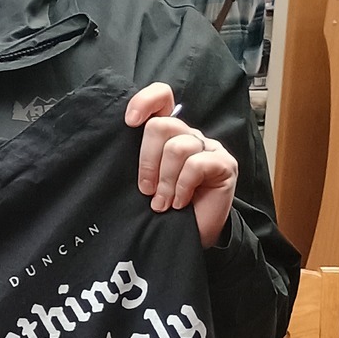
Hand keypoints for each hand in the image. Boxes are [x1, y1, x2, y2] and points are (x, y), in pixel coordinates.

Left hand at [125, 83, 236, 248]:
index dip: (145, 102)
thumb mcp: (143, 182)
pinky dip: (182, 187)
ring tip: (163, 203)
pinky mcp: (224, 163)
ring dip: (165, 182)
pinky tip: (180, 203)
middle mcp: (188, 136)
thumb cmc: (160, 211)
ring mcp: (209, 148)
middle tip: (146, 191)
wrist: (185, 239)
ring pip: (177, 147)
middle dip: (147, 162)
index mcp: (167, 135)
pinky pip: (196, 165)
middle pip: (161, 126)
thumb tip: (114, 148)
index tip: (129, 123)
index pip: (162, 97)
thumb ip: (135, 160)